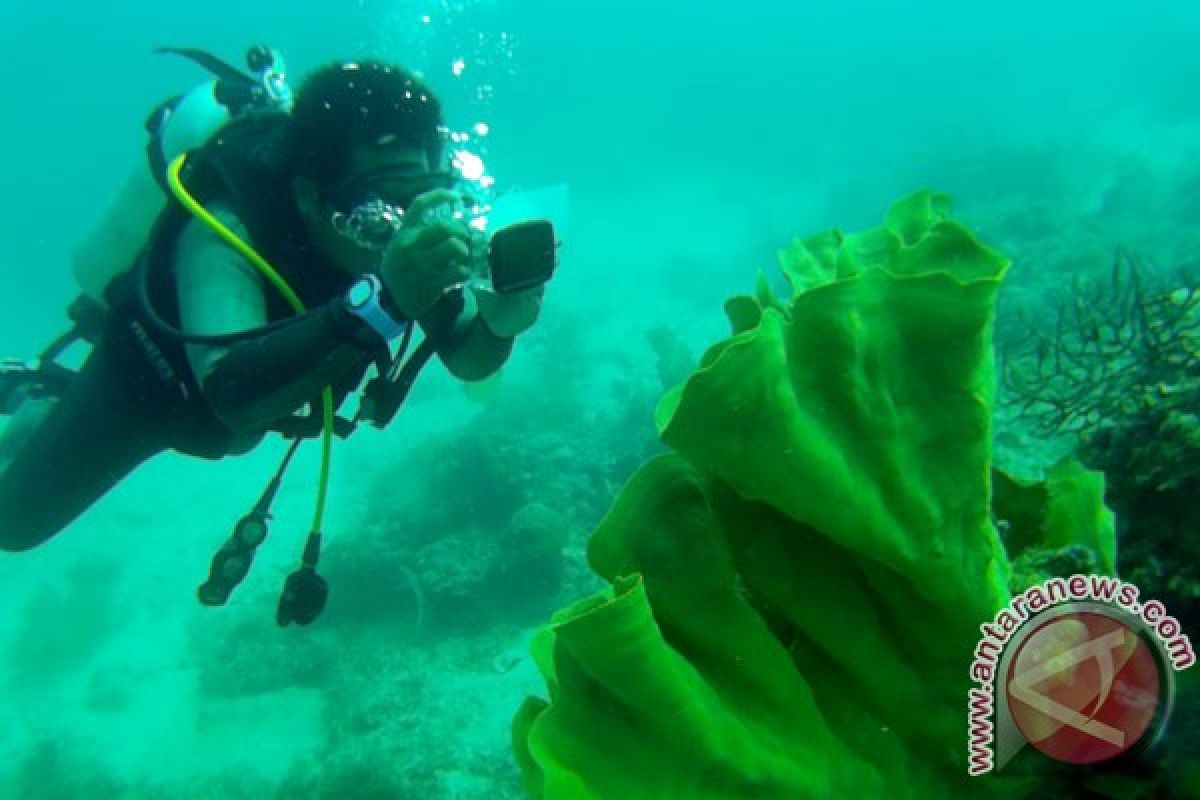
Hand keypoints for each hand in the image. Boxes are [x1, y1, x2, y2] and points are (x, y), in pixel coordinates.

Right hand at [379, 189, 471, 319]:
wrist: (390, 298)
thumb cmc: (399, 267)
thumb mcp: (400, 245)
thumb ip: (418, 233)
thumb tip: (449, 223)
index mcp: (404, 233)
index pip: (419, 205)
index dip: (440, 196)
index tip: (456, 197)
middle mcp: (412, 245)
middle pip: (444, 226)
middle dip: (460, 230)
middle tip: (463, 237)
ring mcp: (423, 264)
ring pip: (454, 247)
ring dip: (464, 250)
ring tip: (462, 257)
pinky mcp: (433, 282)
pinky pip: (459, 271)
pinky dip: (464, 271)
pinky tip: (460, 273)